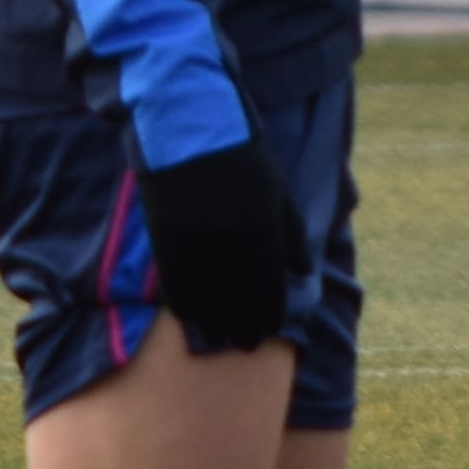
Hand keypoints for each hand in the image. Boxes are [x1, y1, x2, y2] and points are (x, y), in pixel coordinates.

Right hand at [138, 139, 305, 355]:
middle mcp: (232, 246)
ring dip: (213, 326)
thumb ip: (291, 232)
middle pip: (239, 304)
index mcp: (264, 232)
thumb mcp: (276, 188)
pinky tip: (188, 316)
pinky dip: (183, 307)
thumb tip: (303, 271)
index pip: (270, 290)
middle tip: (244, 344)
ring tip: (217, 338)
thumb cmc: (241, 153)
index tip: (270, 331)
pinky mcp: (166, 241)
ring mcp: (196, 245)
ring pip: (206, 302)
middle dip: (244, 329)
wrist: (189, 123)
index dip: (271, 316)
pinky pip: (174, 287)